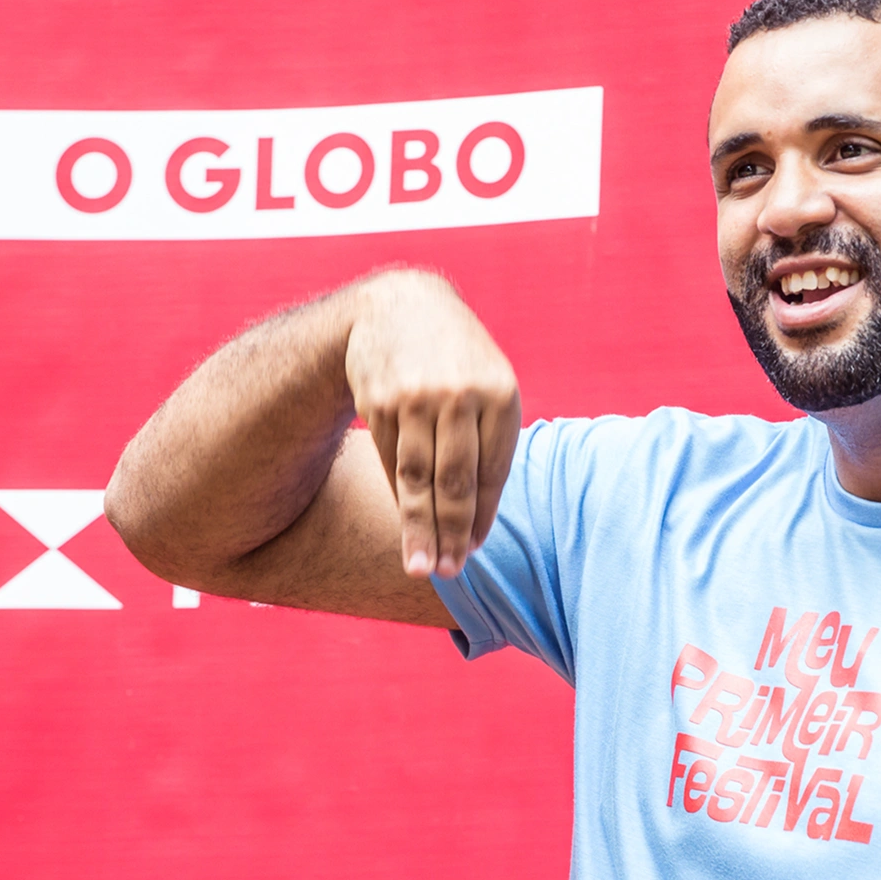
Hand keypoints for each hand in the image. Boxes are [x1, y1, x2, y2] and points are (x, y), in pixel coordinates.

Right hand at [345, 270, 521, 578]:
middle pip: (454, 481)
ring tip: (422, 567)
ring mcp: (417, 398)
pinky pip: (390, 460)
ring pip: (417, 478)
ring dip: (419, 528)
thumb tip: (480, 518)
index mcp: (501, 393)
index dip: (482, 518)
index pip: (493, 472)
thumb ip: (491, 440)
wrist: (400, 306)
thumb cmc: (458, 359)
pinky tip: (405, 522)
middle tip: (448, 573)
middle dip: (452, 533)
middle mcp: (460, 395)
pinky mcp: (380, 401)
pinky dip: (397, 496)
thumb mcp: (489, 383)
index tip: (472, 552)